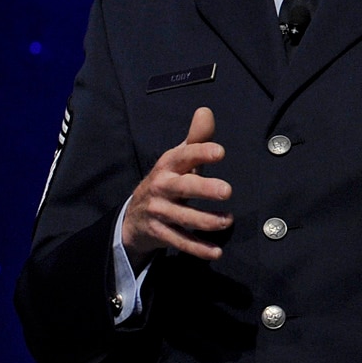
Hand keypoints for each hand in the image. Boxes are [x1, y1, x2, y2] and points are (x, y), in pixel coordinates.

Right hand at [121, 107, 232, 268]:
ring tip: (228, 221)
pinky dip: (198, 248)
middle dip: (204, 188)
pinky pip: (180, 241)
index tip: (220, 152)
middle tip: (227, 191)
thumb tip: (206, 110)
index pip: (184, 155)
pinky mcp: (159, 233)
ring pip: (183, 217)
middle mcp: (161, 186)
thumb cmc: (167, 181)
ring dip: (206, 221)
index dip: (201, 152)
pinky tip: (216, 251)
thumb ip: (196, 139)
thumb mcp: (178, 160)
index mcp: (168, 165)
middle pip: (183, 187)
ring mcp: (158, 211)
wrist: (133, 216)